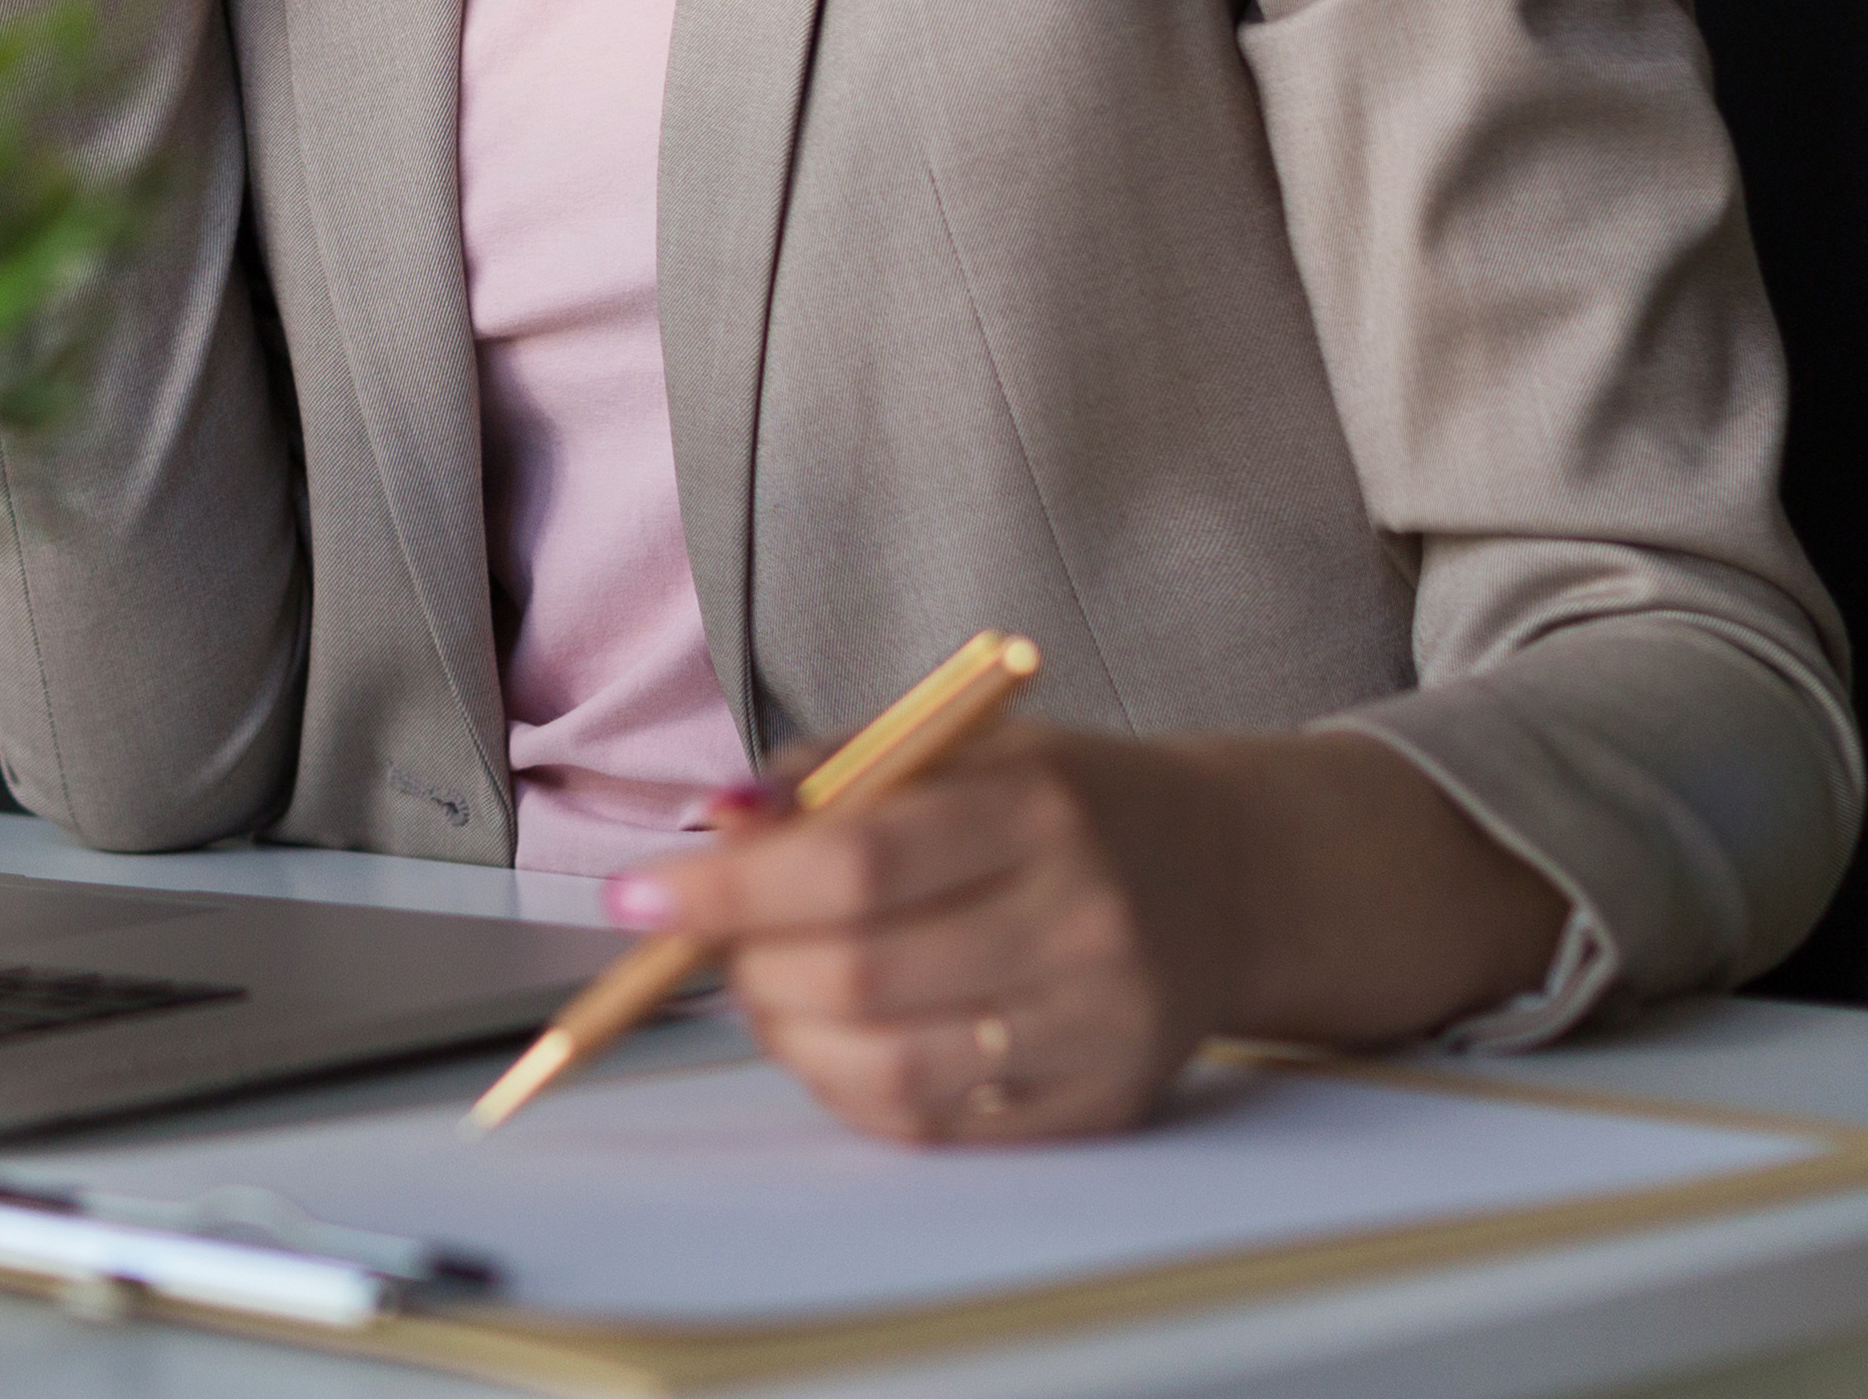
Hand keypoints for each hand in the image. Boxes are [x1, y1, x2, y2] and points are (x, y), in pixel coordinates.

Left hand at [619, 724, 1220, 1141]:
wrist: (1227, 875)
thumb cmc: (1062, 802)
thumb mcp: (959, 744)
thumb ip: (828, 773)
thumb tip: (711, 825)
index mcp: (1042, 810)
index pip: (857, 862)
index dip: (730, 888)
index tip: (640, 892)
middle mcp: (1082, 921)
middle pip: (860, 974)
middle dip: (742, 964)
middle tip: (700, 938)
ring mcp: (1098, 1026)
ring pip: (888, 1068)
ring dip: (785, 1033)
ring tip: (767, 985)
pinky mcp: (1100, 1104)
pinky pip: (933, 1123)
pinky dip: (847, 1084)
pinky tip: (835, 1033)